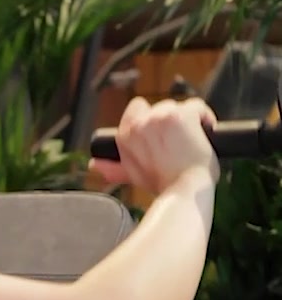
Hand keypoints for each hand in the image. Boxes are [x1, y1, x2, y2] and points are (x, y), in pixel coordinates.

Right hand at [89, 96, 219, 195]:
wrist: (182, 193)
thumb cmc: (162, 186)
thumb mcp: (133, 175)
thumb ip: (113, 167)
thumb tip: (95, 165)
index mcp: (124, 136)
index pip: (137, 108)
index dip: (152, 121)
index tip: (161, 137)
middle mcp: (139, 123)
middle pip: (160, 107)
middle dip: (171, 123)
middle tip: (177, 146)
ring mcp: (160, 117)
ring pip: (179, 107)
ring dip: (187, 122)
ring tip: (190, 144)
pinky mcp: (181, 115)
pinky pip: (197, 107)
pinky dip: (205, 120)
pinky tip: (205, 136)